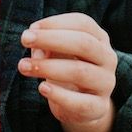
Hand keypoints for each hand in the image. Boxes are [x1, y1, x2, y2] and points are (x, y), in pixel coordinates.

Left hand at [19, 13, 116, 131]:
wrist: (83, 106)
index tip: (31, 28)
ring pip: (80, 72)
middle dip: (50, 39)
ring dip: (48, 67)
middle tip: (24, 39)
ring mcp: (106, 83)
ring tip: (23, 66)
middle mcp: (107, 58)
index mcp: (99, 38)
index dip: (55, 23)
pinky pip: (81, 103)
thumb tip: (37, 49)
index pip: (83, 23)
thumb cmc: (67, 69)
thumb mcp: (58, 53)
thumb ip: (47, 46)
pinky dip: (60, 95)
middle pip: (84, 43)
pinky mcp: (99, 108)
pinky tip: (42, 88)